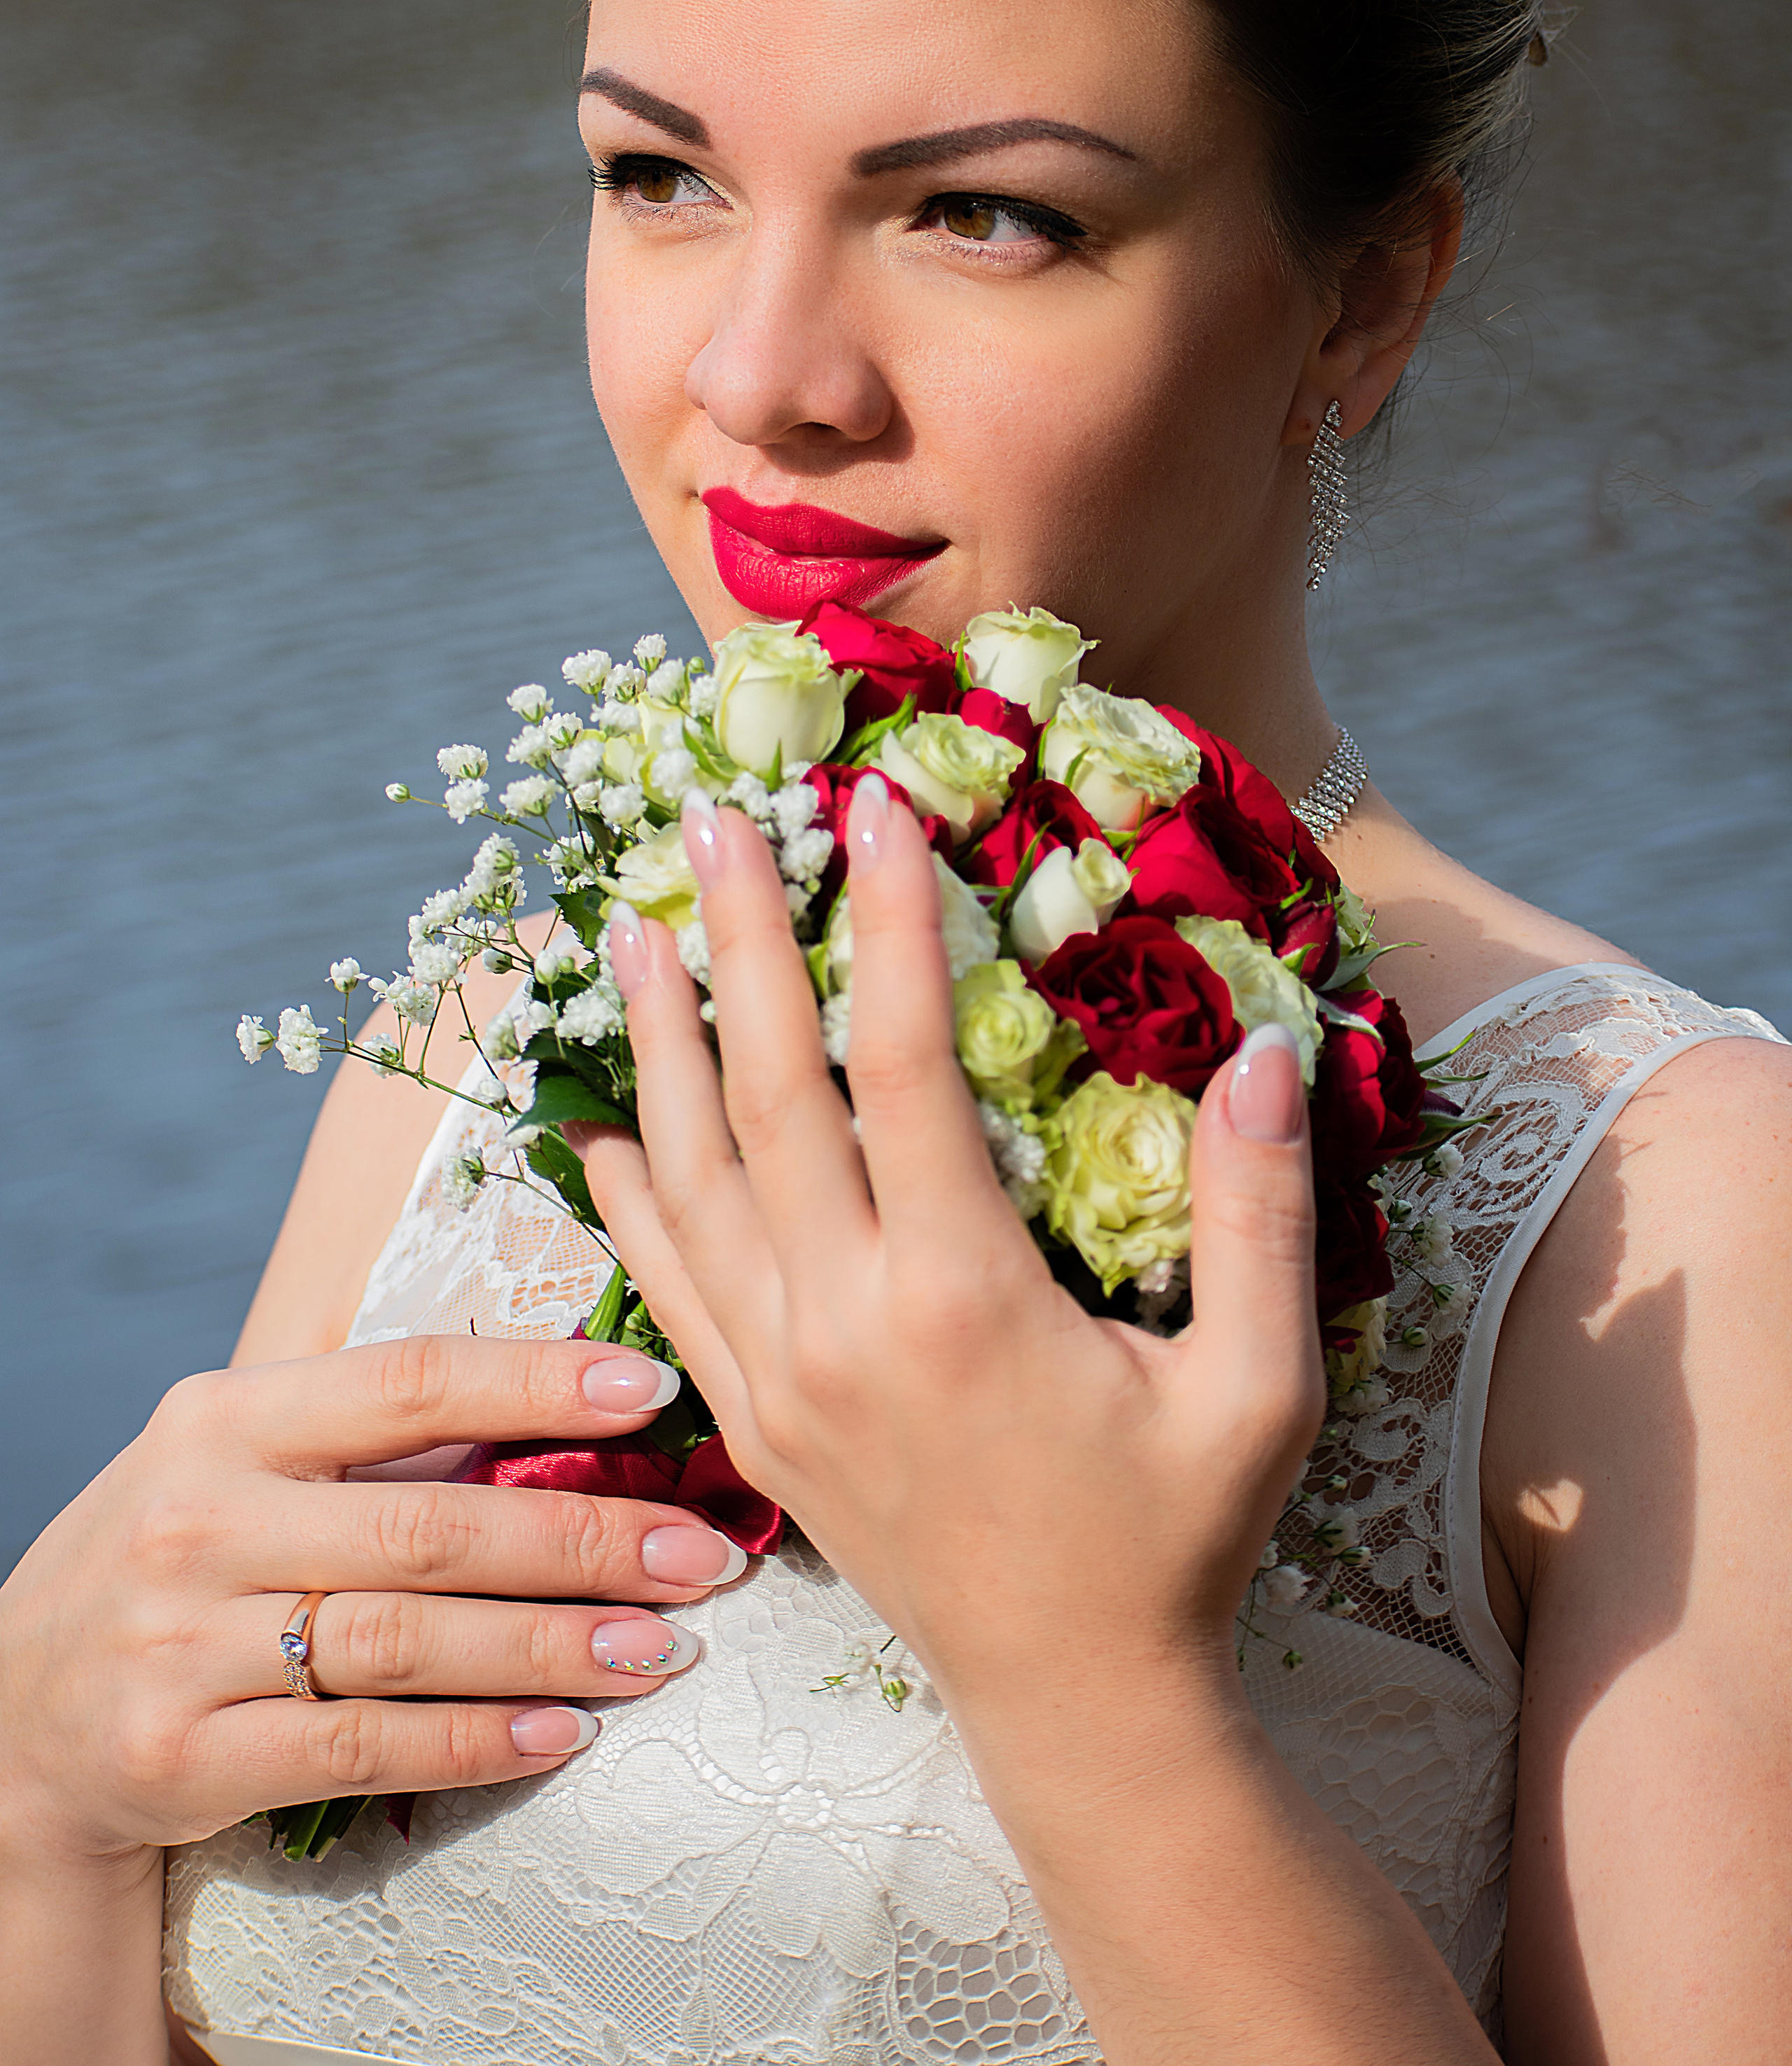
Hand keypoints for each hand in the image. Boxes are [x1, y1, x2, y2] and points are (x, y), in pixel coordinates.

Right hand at [0, 1335, 749, 1869]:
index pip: (407, 1379)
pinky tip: (561, 1734)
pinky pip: (359, 1746)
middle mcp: (201, 1519)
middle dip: (585, 1537)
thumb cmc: (176, 1558)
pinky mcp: (183, 1756)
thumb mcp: (238, 1459)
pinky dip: (473, 1741)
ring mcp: (184, 1643)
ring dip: (552, 1647)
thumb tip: (562, 1402)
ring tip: (661, 1647)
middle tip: (699, 1554)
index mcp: (225, 1417)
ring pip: (408, 1642)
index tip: (653, 1395)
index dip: (537, 1382)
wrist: (15, 1718)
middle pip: (430, 1525)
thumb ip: (368, 1432)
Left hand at [580, 776, 1325, 1713]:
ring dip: (657, 1047)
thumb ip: (1259, 1213)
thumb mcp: (1258, 1386)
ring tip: (630, 930)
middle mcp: (843, 1325)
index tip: (876, 811)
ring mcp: (779, 1377)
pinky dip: (628, 1196)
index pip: (899, 1064)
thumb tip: (1265, 1049)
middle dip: (737, 943)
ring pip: (690, 1178)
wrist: (1076, 1704)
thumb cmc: (1177, 1539)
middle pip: (766, 1093)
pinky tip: (600, 1127)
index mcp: (960, 1299)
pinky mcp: (754, 1425)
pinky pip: (668, 1284)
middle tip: (713, 819)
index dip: (885, 925)